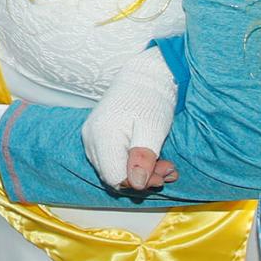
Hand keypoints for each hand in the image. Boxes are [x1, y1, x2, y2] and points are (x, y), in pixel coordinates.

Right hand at [83, 47, 179, 190]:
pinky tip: (152, 159)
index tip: (162, 176)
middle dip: (144, 177)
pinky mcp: (97, 135)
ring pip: (114, 168)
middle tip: (169, 169)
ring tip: (165, 165)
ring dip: (141, 171)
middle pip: (114, 174)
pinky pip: (112, 158)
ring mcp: (91, 137)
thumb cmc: (150, 99)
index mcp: (103, 135)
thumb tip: (136, 184)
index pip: (115, 177)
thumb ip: (143, 157)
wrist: (144, 76)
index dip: (139, 183)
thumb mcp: (153, 129)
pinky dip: (133, 162)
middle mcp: (91, 138)